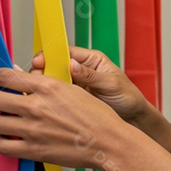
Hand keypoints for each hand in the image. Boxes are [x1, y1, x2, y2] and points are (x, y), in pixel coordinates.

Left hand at [0, 67, 170, 170]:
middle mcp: (36, 106)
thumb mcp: (73, 90)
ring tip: (8, 122)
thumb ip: (46, 84)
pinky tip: (12, 140)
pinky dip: (4, 143)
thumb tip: (24, 78)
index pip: (5, 76)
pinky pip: (3, 146)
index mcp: (47, 87)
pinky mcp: (34, 150)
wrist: (109, 142)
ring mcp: (33, 129)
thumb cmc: (96, 117)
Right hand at [30, 46, 170, 151]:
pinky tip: (45, 103)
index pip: (65, 52)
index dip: (50, 56)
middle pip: (54, 66)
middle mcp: (80, 70)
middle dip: (43, 72)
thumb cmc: (128, 97)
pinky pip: (56, 96)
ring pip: (52, 82)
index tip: (39, 63)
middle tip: (36, 81)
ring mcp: (75, 85)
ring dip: (44, 87)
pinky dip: (49, 99)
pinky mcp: (72, 100)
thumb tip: (72, 65)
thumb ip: (91, 75)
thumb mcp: (111, 84)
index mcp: (91, 60)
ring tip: (38, 94)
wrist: (133, 118)